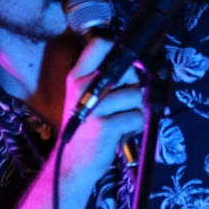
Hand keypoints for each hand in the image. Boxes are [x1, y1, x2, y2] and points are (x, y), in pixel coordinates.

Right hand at [60, 37, 143, 176]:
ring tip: (119, 121)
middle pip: (127, 70)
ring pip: (135, 95)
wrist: (71, 164)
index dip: (120, 52)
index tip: (124, 68)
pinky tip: (120, 132)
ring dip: (134, 111)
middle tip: (120, 105)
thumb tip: (134, 65)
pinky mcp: (105, 126)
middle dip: (133, 87)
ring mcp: (95, 107)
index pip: (100, 44)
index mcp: (77, 77)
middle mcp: (83, 88)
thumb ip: (104, 79)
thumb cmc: (84, 129)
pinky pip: (137, 117)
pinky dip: (134, 127)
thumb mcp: (84, 98)